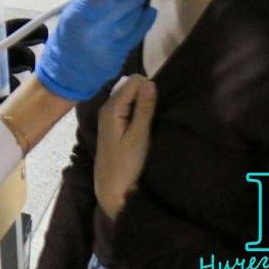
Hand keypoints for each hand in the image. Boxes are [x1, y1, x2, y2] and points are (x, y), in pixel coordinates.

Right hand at [35, 0, 156, 101]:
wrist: (67, 72)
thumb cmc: (67, 36)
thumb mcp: (70, 11)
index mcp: (76, 15)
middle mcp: (92, 29)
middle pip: (122, 4)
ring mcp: (107, 43)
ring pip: (132, 17)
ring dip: (137, 5)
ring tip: (136, 1)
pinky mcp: (119, 54)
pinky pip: (138, 33)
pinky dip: (145, 20)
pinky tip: (148, 12)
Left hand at [95, 76, 157, 219]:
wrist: (112, 187)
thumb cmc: (126, 164)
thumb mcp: (139, 136)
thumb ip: (144, 108)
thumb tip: (150, 82)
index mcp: (111, 107)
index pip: (134, 81)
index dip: (150, 87)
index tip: (160, 103)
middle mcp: (108, 106)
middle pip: (131, 86)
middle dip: (147, 93)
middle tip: (159, 111)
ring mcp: (110, 115)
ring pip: (131, 96)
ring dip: (144, 102)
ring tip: (155, 117)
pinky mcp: (114, 123)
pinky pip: (129, 106)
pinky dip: (139, 110)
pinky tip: (147, 122)